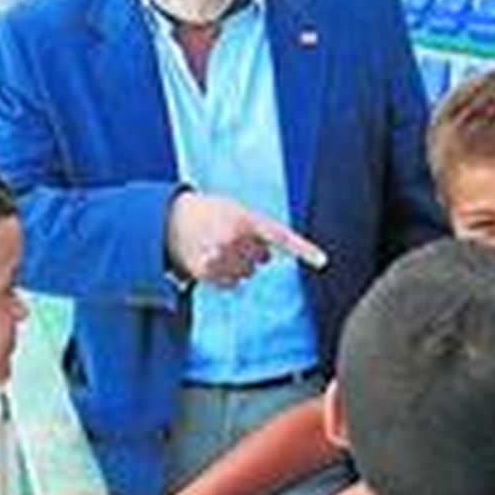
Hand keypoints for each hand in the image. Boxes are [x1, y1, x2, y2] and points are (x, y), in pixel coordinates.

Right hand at [166, 193, 326, 287]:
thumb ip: (255, 229)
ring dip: (238, 265)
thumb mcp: (235, 210)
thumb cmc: (209, 212)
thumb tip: (267, 257)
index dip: (304, 249)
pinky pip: (231, 284)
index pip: (281, 236)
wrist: (172, 218)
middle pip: (262, 260)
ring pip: (246, 274)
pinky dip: (226, 276)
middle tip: (233, 239)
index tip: (322, 261)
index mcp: (246, 219)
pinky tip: (213, 260)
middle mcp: (235, 238)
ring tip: (220, 248)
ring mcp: (221, 256)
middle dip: (252, 252)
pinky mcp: (208, 271)